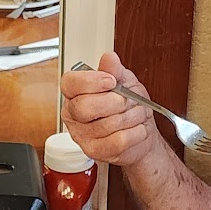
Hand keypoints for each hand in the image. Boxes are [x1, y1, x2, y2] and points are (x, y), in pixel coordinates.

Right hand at [60, 51, 168, 168]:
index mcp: (75, 92)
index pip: (70, 83)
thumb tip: (109, 57)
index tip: (111, 80)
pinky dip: (135, 133)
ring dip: (131, 117)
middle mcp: (73, 114)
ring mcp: (81, 135)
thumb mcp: (124, 81)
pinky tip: (137, 129)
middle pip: (83, 107)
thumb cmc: (128, 107)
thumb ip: (115, 69)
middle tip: (126, 100)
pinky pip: (117, 141)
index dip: (91, 81)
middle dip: (114, 102)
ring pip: (105, 125)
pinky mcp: (94, 152)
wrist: (141, 133)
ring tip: (137, 114)